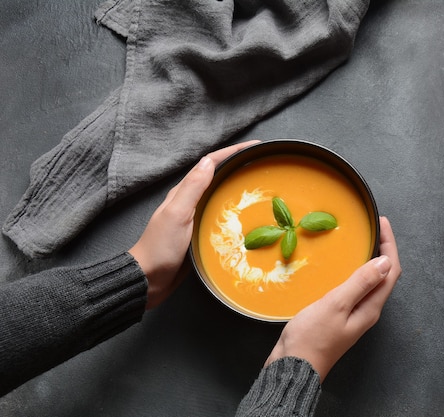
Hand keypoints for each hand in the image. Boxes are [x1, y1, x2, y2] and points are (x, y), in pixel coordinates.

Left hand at [129, 140, 259, 309]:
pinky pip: (222, 217)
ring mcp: (196, 219)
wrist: (148, 280)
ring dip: (238, 187)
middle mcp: (190, 202)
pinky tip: (247, 218)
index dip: (232, 152)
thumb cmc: (160, 248)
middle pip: (217, 176)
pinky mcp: (201, 235)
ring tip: (259, 185)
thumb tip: (209, 162)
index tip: (254, 146)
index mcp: (184, 193)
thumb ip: (192, 189)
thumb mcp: (177, 215)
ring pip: (220, 196)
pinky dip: (235, 211)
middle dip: (238, 165)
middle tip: (261, 163)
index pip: (210, 163)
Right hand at [264, 216, 401, 381]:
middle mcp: (366, 311)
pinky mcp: (339, 317)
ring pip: (370, 283)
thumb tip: (385, 262)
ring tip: (362, 241)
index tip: (383, 223)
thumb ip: (360, 283)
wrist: (293, 367)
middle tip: (374, 228)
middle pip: (383, 277)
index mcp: (370, 308)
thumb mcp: (336, 305)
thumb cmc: (312, 337)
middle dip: (383, 250)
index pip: (390, 272)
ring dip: (370, 261)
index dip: (390, 245)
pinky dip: (355, 272)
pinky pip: (355, 289)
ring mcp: (353, 316)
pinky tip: (342, 267)